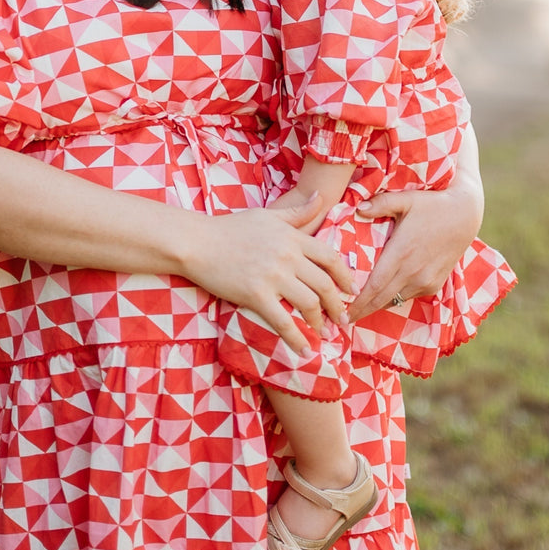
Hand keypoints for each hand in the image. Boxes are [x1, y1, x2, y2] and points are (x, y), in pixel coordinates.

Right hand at [187, 195, 355, 354]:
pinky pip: (283, 322)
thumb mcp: (268, 215)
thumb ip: (297, 213)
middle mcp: (288, 256)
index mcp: (293, 237)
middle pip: (325, 285)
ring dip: (321, 323)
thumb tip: (320, 198)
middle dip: (338, 306)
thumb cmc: (230, 228)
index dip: (346, 277)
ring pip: (309, 304)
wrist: (196, 242)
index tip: (351, 290)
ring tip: (325, 334)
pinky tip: (304, 351)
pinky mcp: (255, 295)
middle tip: (343, 319)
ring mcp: (273, 276)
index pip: (331, 258)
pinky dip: (297, 339)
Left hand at [348, 168, 484, 323]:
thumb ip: (381, 203)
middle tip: (342, 320)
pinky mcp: (434, 285)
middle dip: (361, 311)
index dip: (357, 302)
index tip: (341, 312)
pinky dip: (394, 297)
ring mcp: (425, 281)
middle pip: (381, 300)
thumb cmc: (432, 204)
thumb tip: (358, 208)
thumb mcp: (407, 199)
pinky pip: (409, 296)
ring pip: (394, 300)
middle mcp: (413, 272)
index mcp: (401, 253)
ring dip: (377, 305)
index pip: (374, 286)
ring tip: (358, 309)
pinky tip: (382, 296)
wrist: (465, 215)